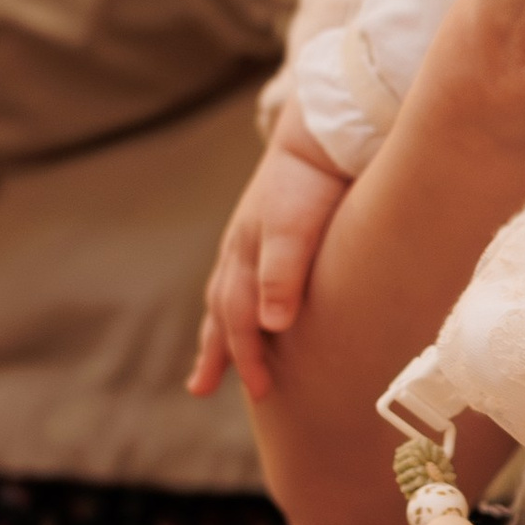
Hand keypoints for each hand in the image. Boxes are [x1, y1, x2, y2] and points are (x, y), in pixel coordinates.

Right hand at [193, 120, 352, 401]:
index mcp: (247, 257)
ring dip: (217, 328)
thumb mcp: (295, 228)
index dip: (248, 357)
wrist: (321, 132)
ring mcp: (248, 238)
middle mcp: (240, 250)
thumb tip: (271, 326)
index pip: (241, 319)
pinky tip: (243, 307)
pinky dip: (234, 300)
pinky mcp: (263, 228)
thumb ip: (283, 273)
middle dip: (216, 350)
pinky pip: (239, 275)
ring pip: (225, 293)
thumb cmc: (311, 182)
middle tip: (202, 387)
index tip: (262, 392)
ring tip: (210, 357)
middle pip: (221, 311)